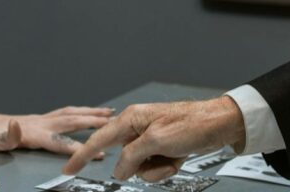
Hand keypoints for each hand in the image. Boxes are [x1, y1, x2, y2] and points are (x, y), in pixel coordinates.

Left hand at [0, 106, 114, 157]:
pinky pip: (64, 113)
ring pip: (69, 114)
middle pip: (70, 121)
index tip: (95, 152)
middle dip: (92, 122)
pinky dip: (79, 112)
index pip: (57, 141)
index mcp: (28, 132)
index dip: (76, 148)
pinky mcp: (38, 119)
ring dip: (90, 113)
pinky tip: (89, 113)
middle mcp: (37, 122)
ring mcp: (39, 119)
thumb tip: (15, 126)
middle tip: (113, 123)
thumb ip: (3, 137)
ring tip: (109, 112)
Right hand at [62, 97, 244, 182]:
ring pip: (139, 167)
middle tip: (161, 158)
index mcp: (131, 119)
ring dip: (156, 168)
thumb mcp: (156, 140)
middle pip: (124, 159)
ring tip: (173, 156)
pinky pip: (153, 167)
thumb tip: (119, 170)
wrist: (220, 125)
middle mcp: (138, 128)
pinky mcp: (162, 148)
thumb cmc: (191, 123)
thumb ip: (132, 156)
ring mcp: (150, 139)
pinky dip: (165, 167)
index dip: (82, 155)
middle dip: (142, 166)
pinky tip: (178, 158)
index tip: (69, 168)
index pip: (99, 138)